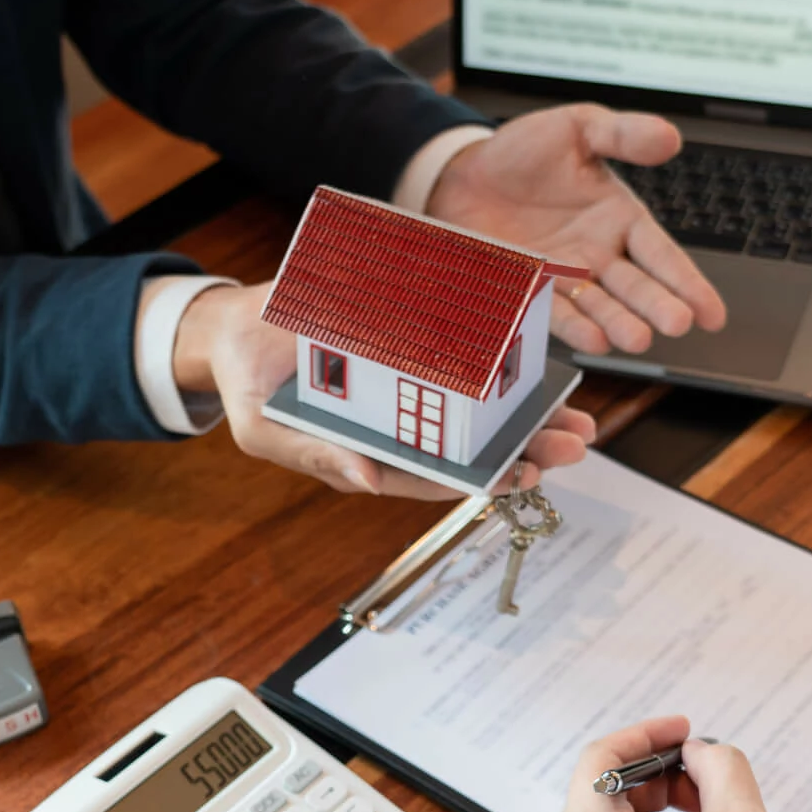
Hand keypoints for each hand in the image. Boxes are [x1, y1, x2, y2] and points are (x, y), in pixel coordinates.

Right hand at [168, 281, 596, 499]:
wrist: (236, 328)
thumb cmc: (249, 387)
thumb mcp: (268, 429)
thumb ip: (318, 456)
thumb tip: (368, 483)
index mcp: (370, 456)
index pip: (436, 477)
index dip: (481, 480)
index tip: (523, 476)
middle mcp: (398, 427)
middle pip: (471, 449)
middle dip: (525, 451)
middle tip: (572, 446)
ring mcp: (407, 389)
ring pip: (479, 411)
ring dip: (527, 416)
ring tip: (575, 418)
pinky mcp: (410, 348)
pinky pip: (462, 359)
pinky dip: (500, 363)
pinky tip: (538, 364)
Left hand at [425, 105, 727, 355]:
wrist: (462, 173)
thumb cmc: (523, 152)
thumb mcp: (578, 129)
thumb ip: (623, 134)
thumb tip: (671, 136)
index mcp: (620, 219)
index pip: (662, 256)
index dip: (688, 283)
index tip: (712, 314)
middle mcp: (598, 254)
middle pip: (637, 287)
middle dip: (659, 306)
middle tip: (678, 324)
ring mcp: (564, 275)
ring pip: (600, 306)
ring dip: (620, 324)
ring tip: (638, 339)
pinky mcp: (528, 287)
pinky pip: (555, 311)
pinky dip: (574, 327)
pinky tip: (594, 341)